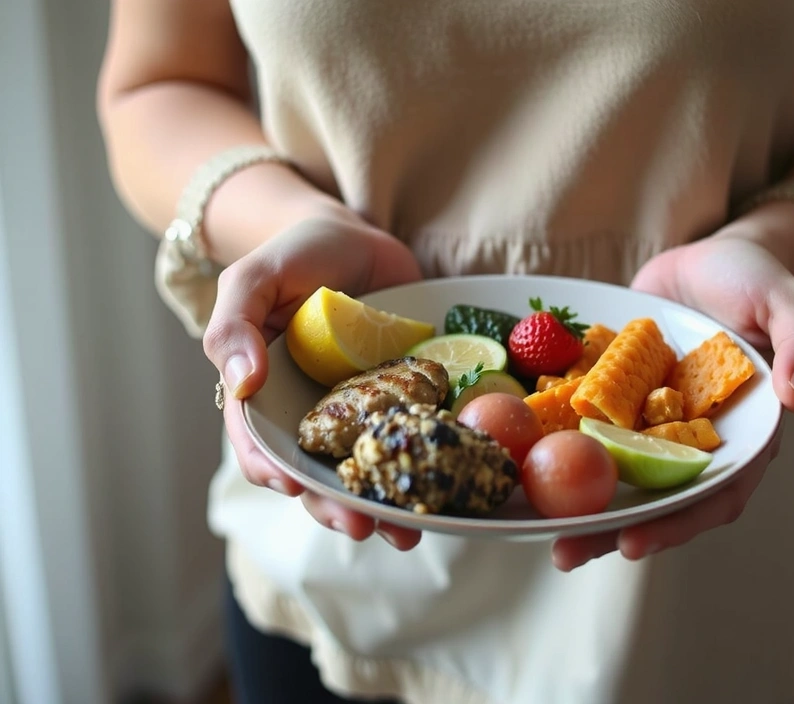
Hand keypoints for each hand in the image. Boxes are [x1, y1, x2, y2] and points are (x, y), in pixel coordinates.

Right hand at [203, 209, 423, 549]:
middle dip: (336, 506)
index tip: (294, 488)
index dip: (274, 471)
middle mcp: (311, 413)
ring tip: (410, 533)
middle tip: (362, 527)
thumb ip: (235, 324)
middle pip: (316, 473)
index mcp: (265, 395)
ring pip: (366, 469)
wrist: (357, 237)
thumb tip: (243, 383)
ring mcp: (360, 411)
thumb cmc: (296, 254)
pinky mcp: (403, 400)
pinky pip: (410, 438)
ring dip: (384, 505)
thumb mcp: (255, 278)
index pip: (259, 444)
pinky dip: (424, 465)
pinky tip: (445, 488)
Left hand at [552, 233, 793, 570]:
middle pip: (655, 499)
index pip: (714, 494)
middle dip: (611, 530)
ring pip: (617, 473)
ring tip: (538, 529)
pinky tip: (521, 456)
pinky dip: (560, 445)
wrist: (709, 259)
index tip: (634, 544)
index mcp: (741, 437)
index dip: (677, 524)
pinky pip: (589, 428)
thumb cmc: (758, 281)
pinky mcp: (618, 401)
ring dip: (580, 504)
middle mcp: (693, 441)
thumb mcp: (790, 301)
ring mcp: (651, 423)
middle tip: (565, 553)